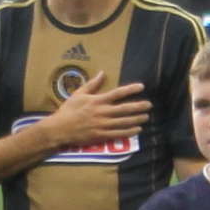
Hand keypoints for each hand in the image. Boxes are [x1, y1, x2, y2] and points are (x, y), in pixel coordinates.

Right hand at [35, 73, 150, 151]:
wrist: (59, 129)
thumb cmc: (68, 110)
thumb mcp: (78, 94)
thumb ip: (92, 84)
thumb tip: (102, 73)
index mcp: (97, 101)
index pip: (118, 93)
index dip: (131, 90)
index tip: (142, 87)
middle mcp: (102, 112)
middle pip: (125, 109)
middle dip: (139, 106)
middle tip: (149, 105)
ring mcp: (103, 125)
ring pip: (124, 122)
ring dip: (137, 119)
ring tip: (146, 116)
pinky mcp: (101, 136)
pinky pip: (119, 134)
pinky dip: (129, 132)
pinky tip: (137, 130)